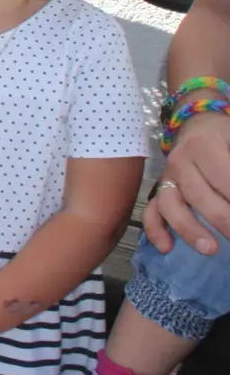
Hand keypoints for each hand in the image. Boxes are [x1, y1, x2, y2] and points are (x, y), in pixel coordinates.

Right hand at [145, 109, 229, 254]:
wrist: (201, 125)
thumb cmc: (225, 136)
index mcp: (204, 144)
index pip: (224, 177)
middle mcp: (180, 160)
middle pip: (198, 194)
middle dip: (222, 219)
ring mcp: (167, 176)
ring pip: (170, 204)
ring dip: (189, 229)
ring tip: (211, 249)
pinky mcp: (160, 189)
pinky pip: (152, 210)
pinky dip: (155, 229)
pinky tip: (167, 247)